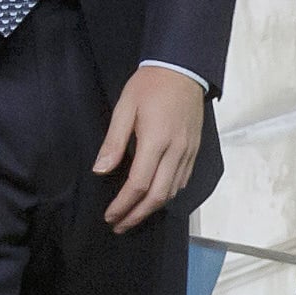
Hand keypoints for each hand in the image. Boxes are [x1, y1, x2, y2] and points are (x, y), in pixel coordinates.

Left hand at [93, 64, 204, 233]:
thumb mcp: (125, 107)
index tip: (110, 215)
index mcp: (156, 140)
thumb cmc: (150, 85)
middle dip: (137, 215)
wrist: (183, 69)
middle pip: (157, 196)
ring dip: (152, 209)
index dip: (123, 204)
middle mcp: (176, 151)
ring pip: (172, 192)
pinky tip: (154, 197)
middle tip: (119, 225)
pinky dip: (167, 194)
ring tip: (134, 215)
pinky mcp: (195, 151)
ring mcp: (188, 152)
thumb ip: (114, 141)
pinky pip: (182, 181)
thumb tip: (101, 170)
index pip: (138, 184)